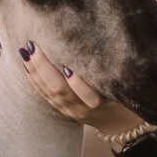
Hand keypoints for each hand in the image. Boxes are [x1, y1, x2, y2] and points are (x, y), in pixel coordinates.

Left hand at [11, 38, 151, 142]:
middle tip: (34, 47)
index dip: (78, 83)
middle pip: (60, 91)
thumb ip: (123, 67)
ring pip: (49, 93)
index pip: (89, 95)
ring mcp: (71, 111)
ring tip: (26, 50)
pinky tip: (25, 64)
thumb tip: (125, 33)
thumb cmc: (127, 96)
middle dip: (44, 69)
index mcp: (104, 102)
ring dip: (35, 72)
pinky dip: (33, 80)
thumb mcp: (130, 85)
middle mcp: (85, 109)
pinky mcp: (62, 110)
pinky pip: (44, 96)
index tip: (68, 66)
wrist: (120, 124)